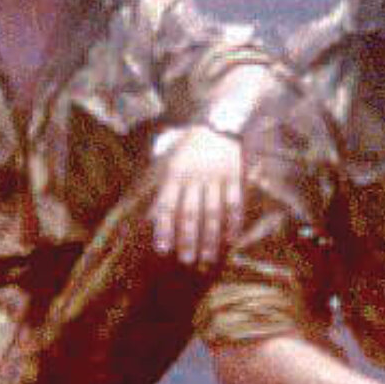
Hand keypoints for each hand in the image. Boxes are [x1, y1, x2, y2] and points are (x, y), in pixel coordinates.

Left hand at [151, 126, 244, 268]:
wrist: (219, 123)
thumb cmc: (190, 147)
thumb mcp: (171, 161)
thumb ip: (163, 188)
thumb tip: (150, 217)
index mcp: (174, 174)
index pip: (167, 205)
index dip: (164, 229)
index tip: (163, 250)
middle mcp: (193, 177)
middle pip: (190, 213)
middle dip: (187, 239)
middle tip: (187, 260)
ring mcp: (215, 176)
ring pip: (212, 212)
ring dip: (210, 237)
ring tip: (208, 257)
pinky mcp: (234, 176)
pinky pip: (234, 202)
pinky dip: (233, 222)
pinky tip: (231, 239)